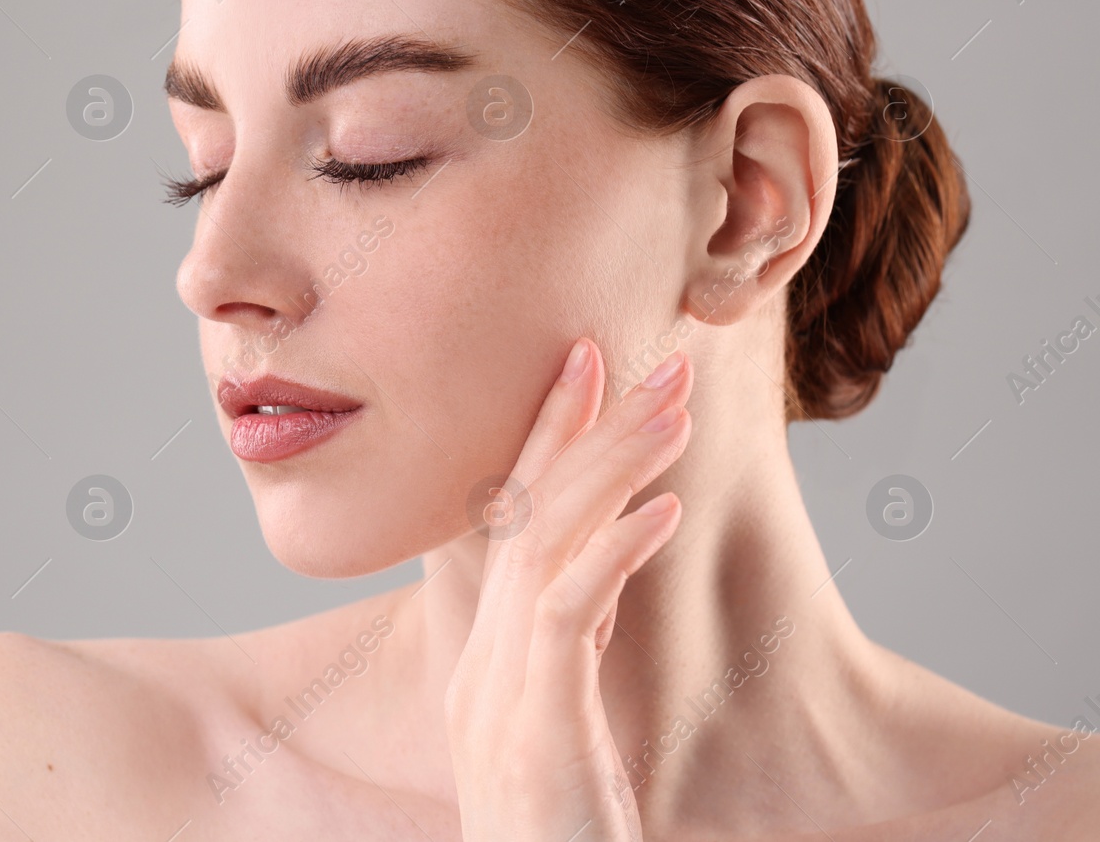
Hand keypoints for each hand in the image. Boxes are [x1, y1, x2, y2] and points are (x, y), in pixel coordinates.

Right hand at [444, 338, 691, 841]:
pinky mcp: (533, 724)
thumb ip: (564, 662)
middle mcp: (482, 663)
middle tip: (653, 360)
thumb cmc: (554, 839)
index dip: (549, 438)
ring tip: (672, 411)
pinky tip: (664, 510)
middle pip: (527, 515)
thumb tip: (597, 590)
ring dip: (611, 469)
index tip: (590, 366)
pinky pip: (569, 615)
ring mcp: (499, 691)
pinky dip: (615, 552)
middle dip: (588, 427)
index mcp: (487, 661)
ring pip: (544, 545)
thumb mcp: (558, 737)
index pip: (514, 524)